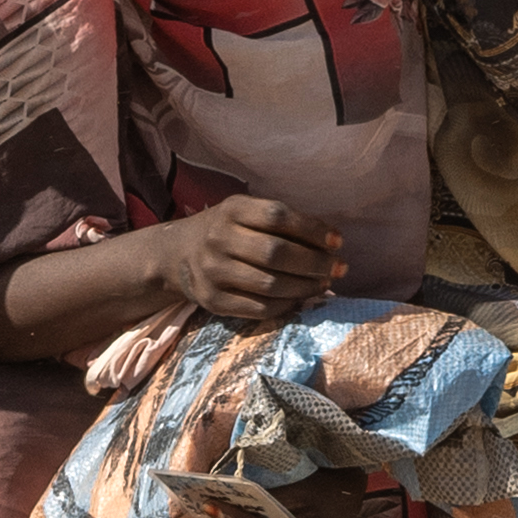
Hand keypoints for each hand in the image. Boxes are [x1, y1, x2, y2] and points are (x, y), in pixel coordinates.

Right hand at [146, 192, 342, 325]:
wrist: (177, 255)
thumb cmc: (227, 230)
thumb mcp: (246, 212)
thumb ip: (282, 222)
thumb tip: (331, 242)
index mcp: (231, 209)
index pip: (277, 216)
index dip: (312, 229)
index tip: (338, 241)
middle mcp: (218, 239)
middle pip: (276, 252)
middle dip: (316, 263)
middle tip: (339, 268)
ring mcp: (213, 272)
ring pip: (271, 284)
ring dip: (307, 287)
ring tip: (324, 284)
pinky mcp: (213, 301)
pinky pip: (260, 308)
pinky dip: (288, 305)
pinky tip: (300, 298)